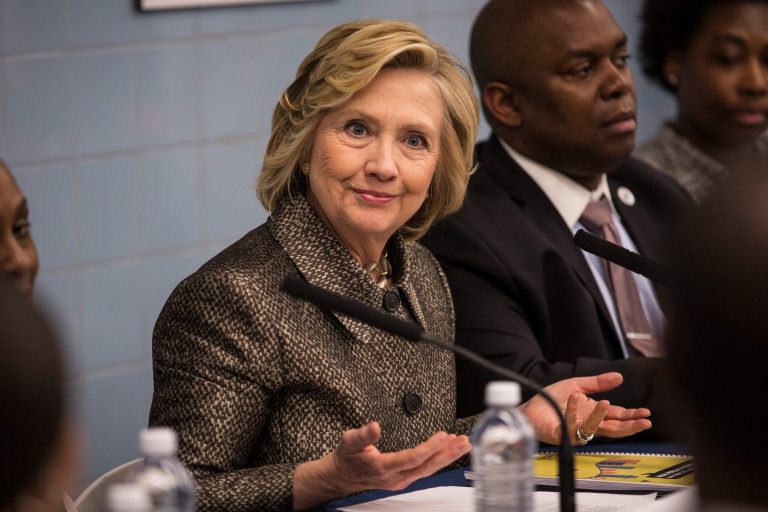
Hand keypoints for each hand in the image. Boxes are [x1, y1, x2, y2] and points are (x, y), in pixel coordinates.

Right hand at [293, 421, 469, 509]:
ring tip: (462, 444)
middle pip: (427, 466)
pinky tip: (447, 451)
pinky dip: (438, 459)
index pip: (413, 458)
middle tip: (464, 442)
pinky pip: (425, 469)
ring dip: (446, 456)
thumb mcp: (348, 442)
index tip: (443, 436)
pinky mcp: (403, 478)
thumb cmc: (346, 459)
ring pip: (429, 469)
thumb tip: (375, 426)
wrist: (340, 477)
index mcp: (384, 468)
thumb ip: (363, 434)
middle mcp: (396, 478)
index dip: (430, 447)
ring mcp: (401, 480)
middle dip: (448, 454)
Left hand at [519, 372, 651, 444]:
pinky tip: (575, 399)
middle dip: (629, 426)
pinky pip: (571, 427)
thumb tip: (619, 377)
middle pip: (613, 428)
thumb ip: (598, 383)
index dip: (632, 415)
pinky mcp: (561, 434)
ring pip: (594, 429)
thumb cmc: (551, 399)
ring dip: (600, 416)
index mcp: (594, 413)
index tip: (646, 413)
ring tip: (606, 403)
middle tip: (644, 422)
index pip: (617, 416)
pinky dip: (573, 412)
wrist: (530, 407)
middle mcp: (588, 424)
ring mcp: (576, 431)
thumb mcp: (578, 385)